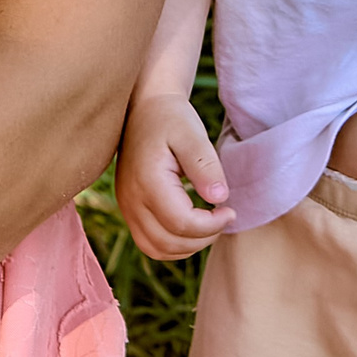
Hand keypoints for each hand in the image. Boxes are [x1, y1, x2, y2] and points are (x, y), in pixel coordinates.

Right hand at [115, 93, 233, 257]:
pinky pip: (149, 243)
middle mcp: (131, 199)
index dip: (211, 225)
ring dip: (187, 246)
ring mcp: (126, 207)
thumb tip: (219, 198)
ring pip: (156, 249)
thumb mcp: (192, 134)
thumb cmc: (171, 118)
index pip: (181, 223)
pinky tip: (192, 227)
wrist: (143, 108)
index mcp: (147, 181)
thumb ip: (205, 166)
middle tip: (223, 217)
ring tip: (209, 224)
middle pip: (168, 242)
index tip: (230, 209)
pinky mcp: (129, 209)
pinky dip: (172, 245)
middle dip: (202, 238)